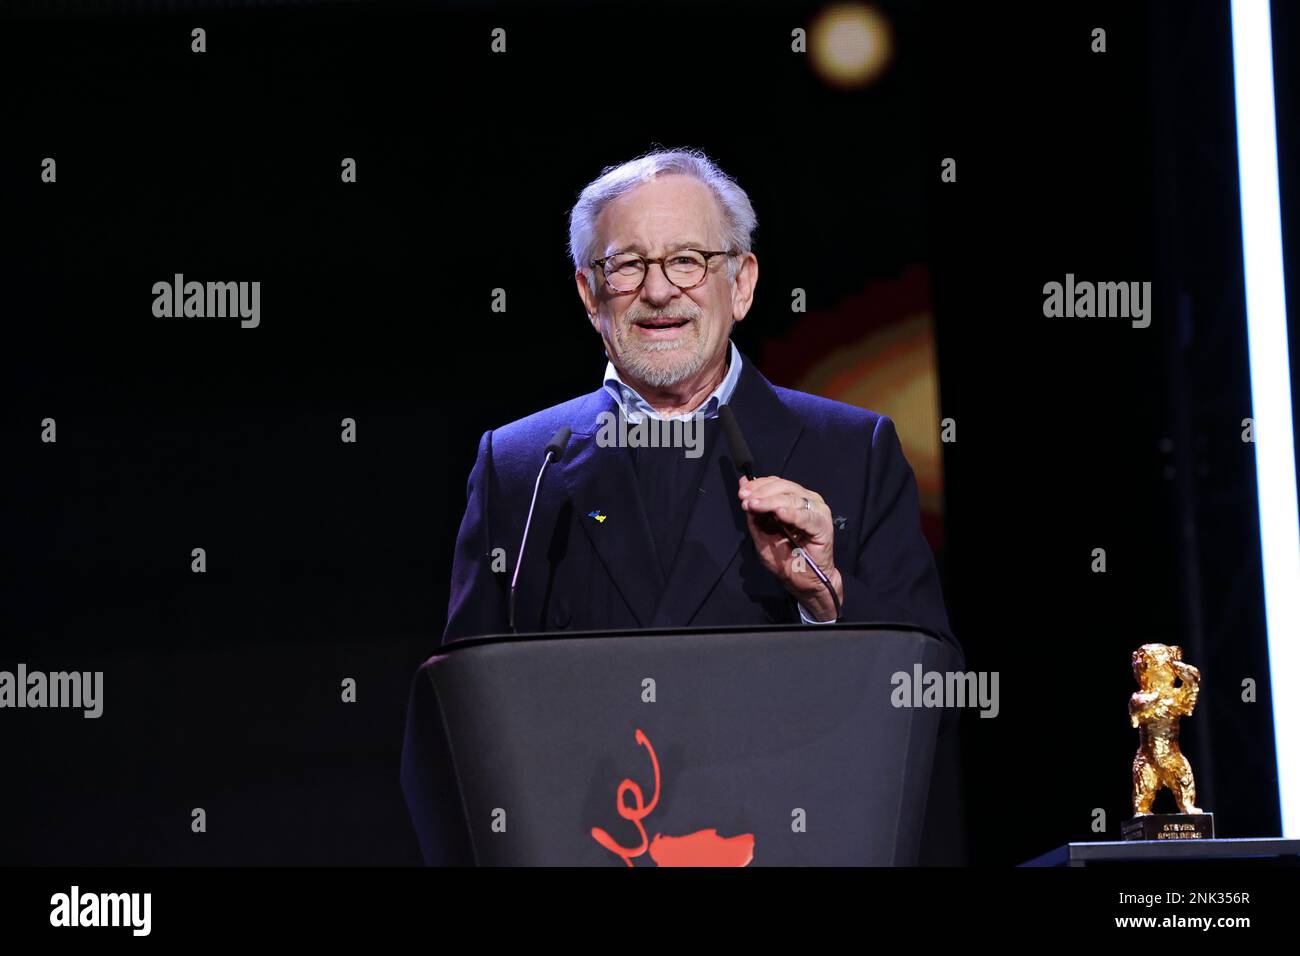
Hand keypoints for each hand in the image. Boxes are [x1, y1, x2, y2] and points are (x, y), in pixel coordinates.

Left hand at [738, 475, 842, 621]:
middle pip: (784, 487)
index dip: (758, 485)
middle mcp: (807, 501)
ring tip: (755, 505)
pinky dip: (791, 513)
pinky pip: (806, 516)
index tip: (742, 493)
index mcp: (794, 499)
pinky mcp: (823, 526)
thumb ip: (754, 511)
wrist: (803, 581)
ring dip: (771, 501)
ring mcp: (817, 512)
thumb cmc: (786, 559)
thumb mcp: (762, 533)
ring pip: (792, 498)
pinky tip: (779, 513)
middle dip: (762, 492)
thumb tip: (743, 485)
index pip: (776, 483)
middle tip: (746, 500)